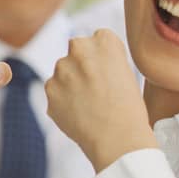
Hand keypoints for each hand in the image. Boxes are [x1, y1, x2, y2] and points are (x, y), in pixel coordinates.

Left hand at [45, 30, 155, 173]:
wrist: (118, 139)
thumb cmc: (129, 109)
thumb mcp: (127, 73)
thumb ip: (105, 60)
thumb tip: (86, 61)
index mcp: (104, 41)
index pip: (98, 39)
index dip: (104, 56)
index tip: (109, 71)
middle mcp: (80, 49)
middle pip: (77, 51)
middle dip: (82, 65)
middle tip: (97, 88)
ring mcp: (61, 70)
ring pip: (63, 72)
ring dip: (71, 83)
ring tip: (90, 104)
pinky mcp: (49, 90)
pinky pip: (55, 92)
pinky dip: (63, 101)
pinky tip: (80, 113)